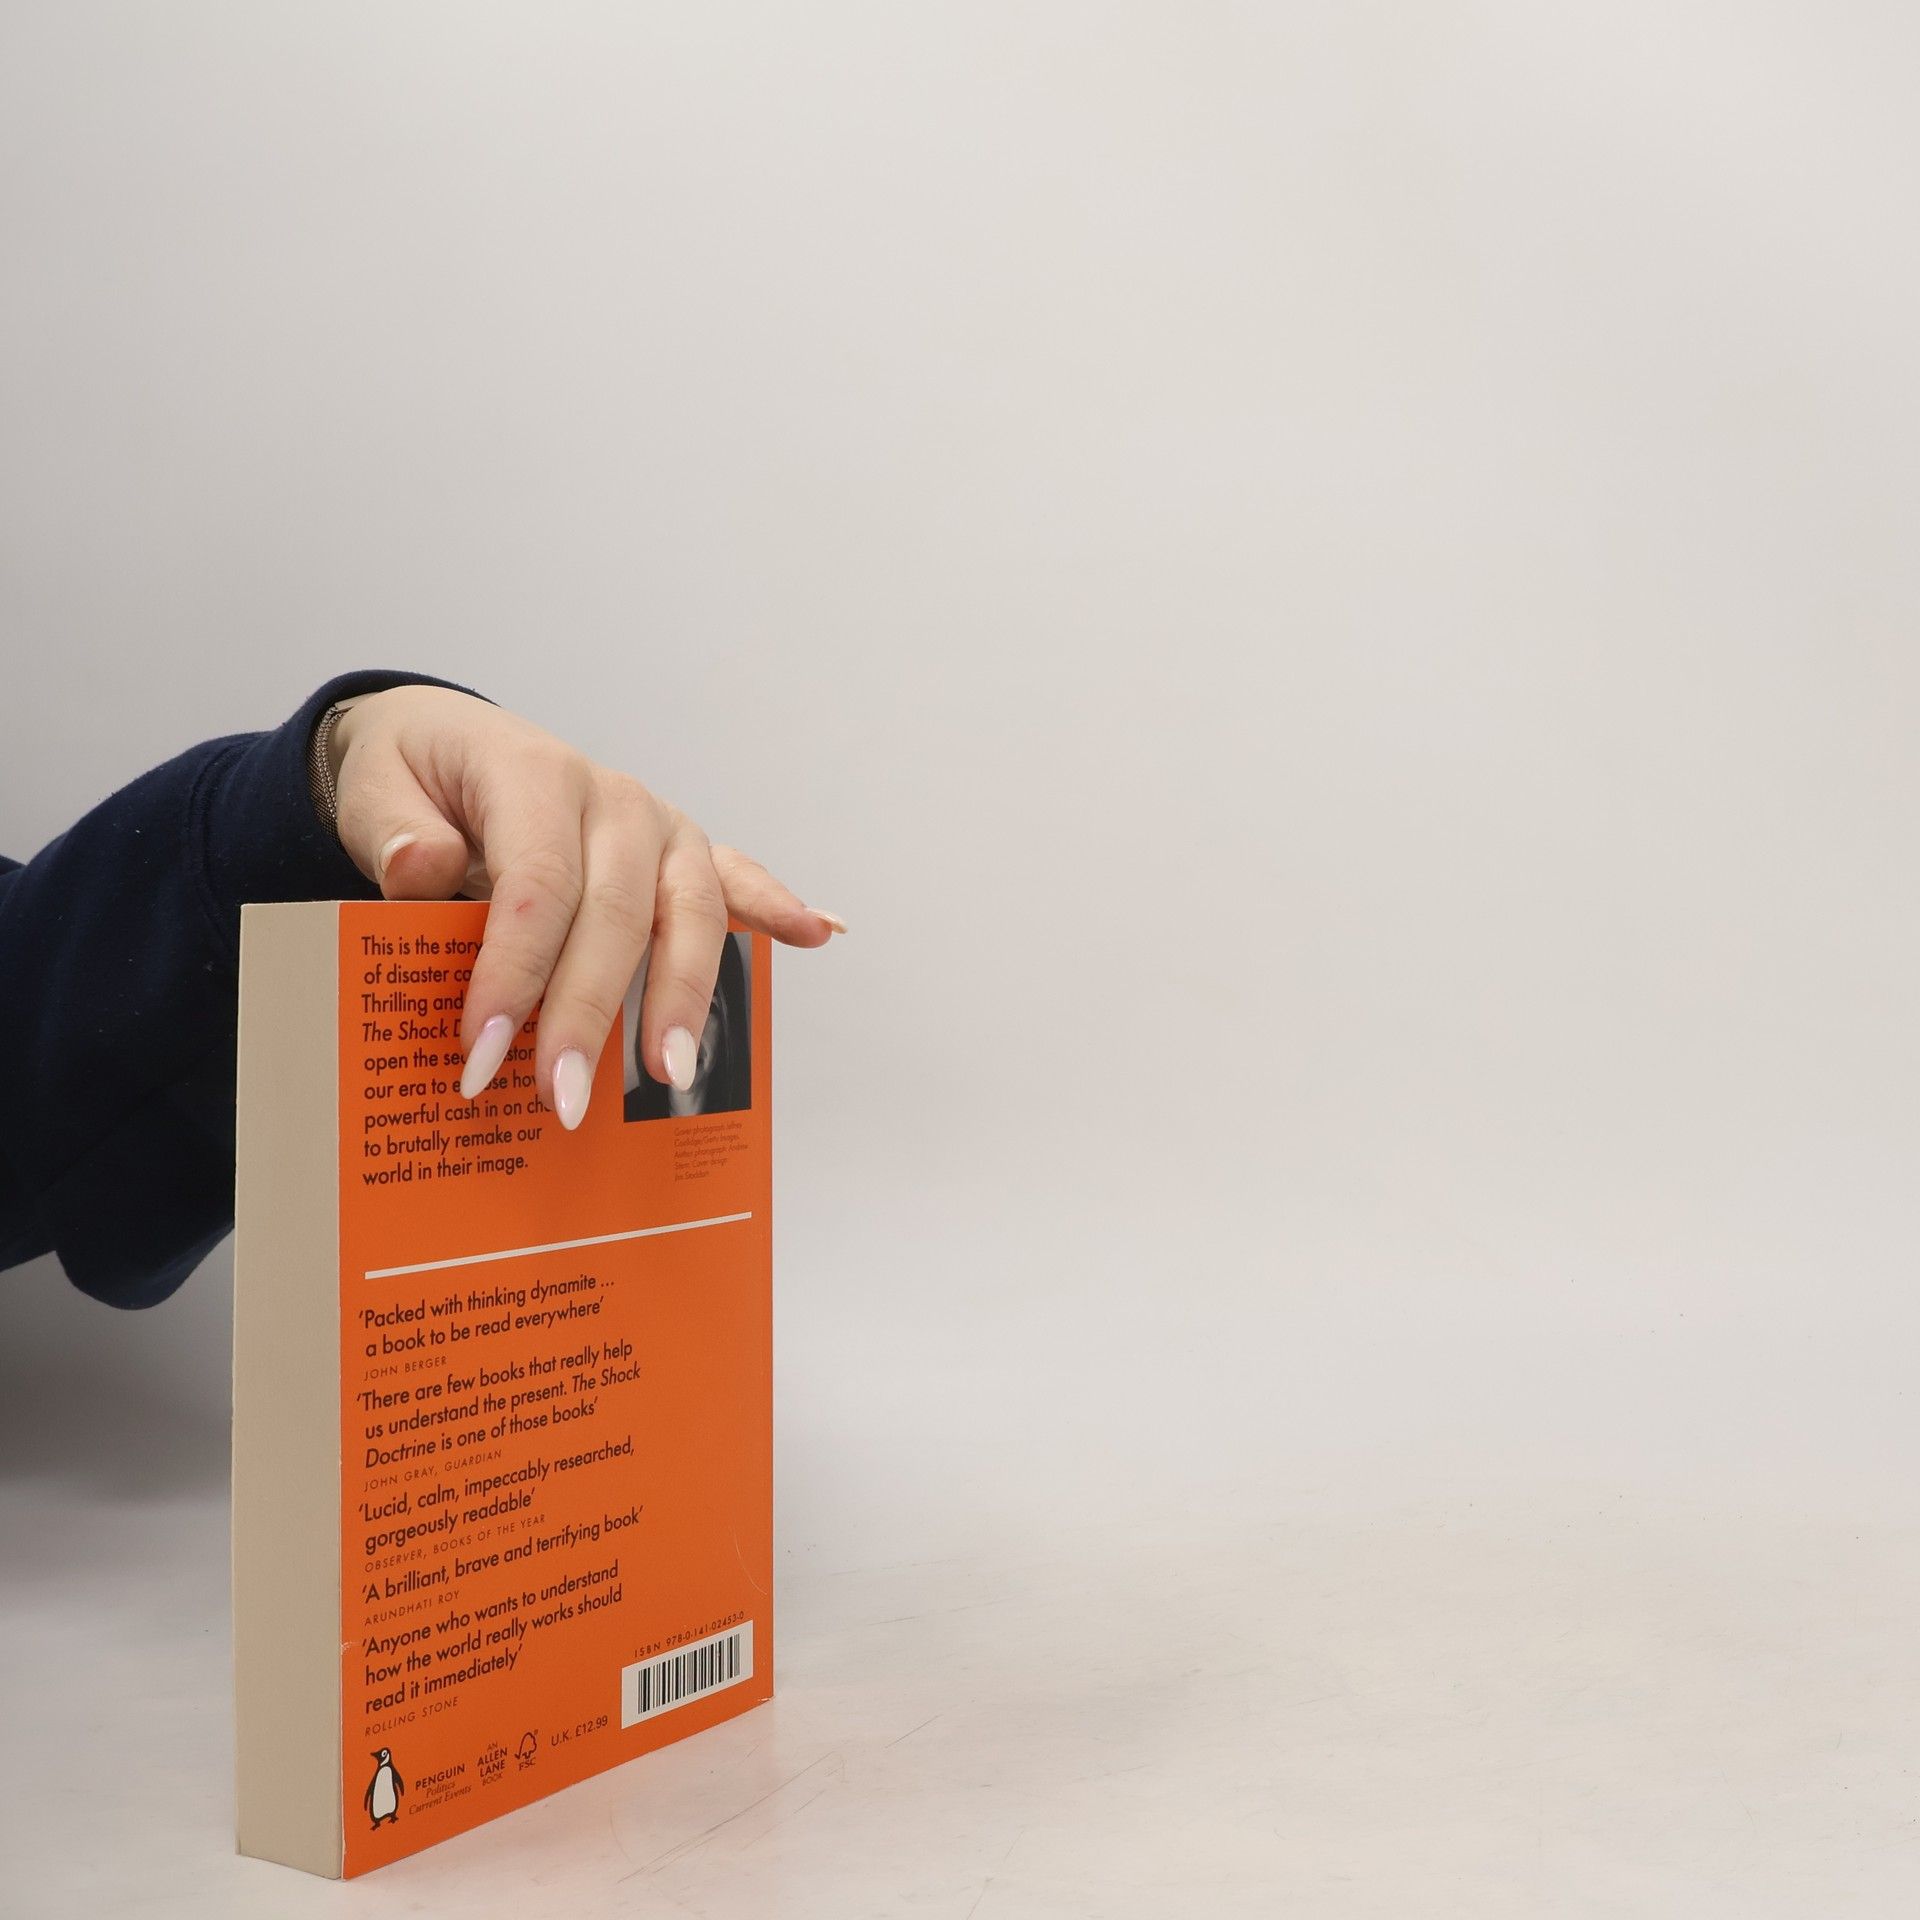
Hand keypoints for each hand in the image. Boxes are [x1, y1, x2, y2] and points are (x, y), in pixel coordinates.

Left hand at [325, 685, 842, 1127]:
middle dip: (590, 1014)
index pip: (536, 885)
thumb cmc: (412, 777)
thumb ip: (394, 829)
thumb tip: (421, 868)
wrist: (445, 742)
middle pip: (619, 913)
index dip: (514, 972)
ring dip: (684, 997)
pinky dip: (779, 906)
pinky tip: (820, 935)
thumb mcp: (373, 788)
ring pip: (690, 911)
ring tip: (669, 1075)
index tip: (483, 1056)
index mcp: (534, 774)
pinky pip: (738, 879)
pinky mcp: (683, 850)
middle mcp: (612, 798)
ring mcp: (660, 824)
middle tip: (562, 1099)